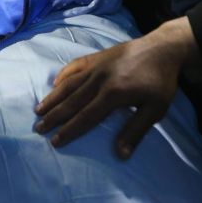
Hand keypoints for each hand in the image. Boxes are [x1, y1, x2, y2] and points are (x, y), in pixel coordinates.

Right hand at [34, 16, 196, 156]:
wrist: (163, 48)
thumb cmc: (161, 81)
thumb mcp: (155, 109)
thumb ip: (135, 131)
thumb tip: (120, 154)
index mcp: (113, 94)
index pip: (86, 117)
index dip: (70, 130)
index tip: (55, 141)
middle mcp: (100, 80)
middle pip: (72, 101)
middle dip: (54, 117)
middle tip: (38, 128)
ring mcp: (96, 66)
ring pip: (69, 84)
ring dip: (53, 97)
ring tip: (39, 109)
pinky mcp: (97, 56)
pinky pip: (75, 66)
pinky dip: (63, 74)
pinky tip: (55, 83)